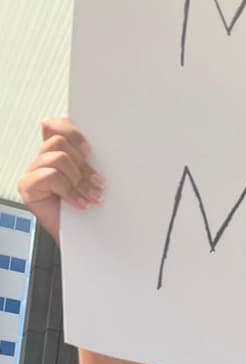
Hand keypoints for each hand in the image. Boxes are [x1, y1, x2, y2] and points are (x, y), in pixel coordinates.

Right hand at [15, 117, 103, 241]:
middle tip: (96, 183)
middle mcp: (44, 159)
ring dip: (78, 178)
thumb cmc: (90, 210)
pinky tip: (79, 203)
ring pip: (59, 157)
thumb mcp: (95, 179)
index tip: (91, 150)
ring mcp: (34, 172)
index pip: (57, 125)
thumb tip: (99, 142)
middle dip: (83, 164)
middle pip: (60, 141)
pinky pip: (50, 176)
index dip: (73, 131)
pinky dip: (69, 190)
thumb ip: (92, 159)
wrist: (86, 239)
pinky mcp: (28, 187)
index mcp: (59, 152)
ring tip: (89, 195)